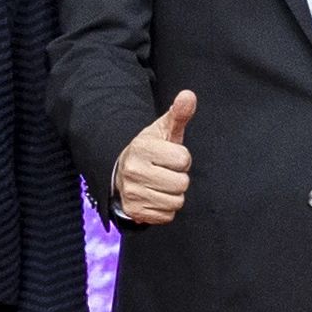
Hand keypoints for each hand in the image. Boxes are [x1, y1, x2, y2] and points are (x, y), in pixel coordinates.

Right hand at [110, 89, 196, 225]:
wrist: (123, 173)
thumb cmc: (150, 150)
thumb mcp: (163, 130)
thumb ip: (179, 114)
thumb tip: (189, 95)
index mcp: (142, 148)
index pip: (183, 159)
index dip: (182, 158)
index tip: (169, 156)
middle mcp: (133, 171)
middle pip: (181, 183)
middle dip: (179, 177)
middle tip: (165, 171)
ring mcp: (132, 193)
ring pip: (176, 201)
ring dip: (173, 194)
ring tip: (160, 183)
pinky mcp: (135, 212)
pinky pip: (167, 216)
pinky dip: (165, 208)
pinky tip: (155, 196)